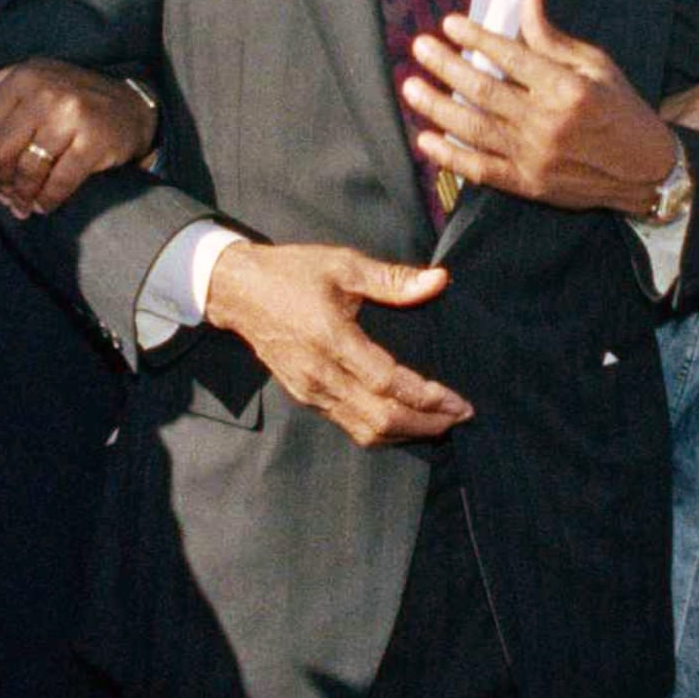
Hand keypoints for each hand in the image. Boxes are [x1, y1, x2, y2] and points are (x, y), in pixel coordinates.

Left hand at [0, 58, 157, 218]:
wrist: (132, 107)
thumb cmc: (72, 97)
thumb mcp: (29, 82)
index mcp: (25, 76)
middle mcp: (47, 92)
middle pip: (1, 151)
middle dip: (0, 179)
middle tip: (6, 194)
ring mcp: (72, 117)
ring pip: (28, 170)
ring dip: (22, 195)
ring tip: (23, 205)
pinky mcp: (94, 143)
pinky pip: (59, 183)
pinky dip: (47, 200)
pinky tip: (45, 205)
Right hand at [205, 240, 470, 447]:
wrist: (238, 292)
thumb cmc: (292, 273)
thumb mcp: (343, 264)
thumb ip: (392, 279)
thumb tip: (439, 281)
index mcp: (331, 339)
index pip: (387, 382)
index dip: (427, 398)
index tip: (460, 402)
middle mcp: (320, 374)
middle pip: (380, 418)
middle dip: (426, 424)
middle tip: (459, 418)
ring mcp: (310, 391)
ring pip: (364, 430)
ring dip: (406, 433)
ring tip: (439, 423)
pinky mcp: (305, 397)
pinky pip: (348, 425)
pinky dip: (382, 430)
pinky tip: (404, 421)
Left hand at [401, 0, 679, 213]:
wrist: (645, 171)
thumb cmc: (622, 111)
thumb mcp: (598, 66)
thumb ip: (554, 40)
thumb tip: (526, 2)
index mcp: (566, 89)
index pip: (510, 57)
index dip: (476, 38)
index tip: (450, 24)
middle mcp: (546, 123)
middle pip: (483, 90)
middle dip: (446, 66)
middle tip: (420, 48)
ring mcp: (534, 157)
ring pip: (473, 129)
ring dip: (437, 107)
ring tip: (412, 86)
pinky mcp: (528, 184)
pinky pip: (480, 169)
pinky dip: (450, 156)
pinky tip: (427, 140)